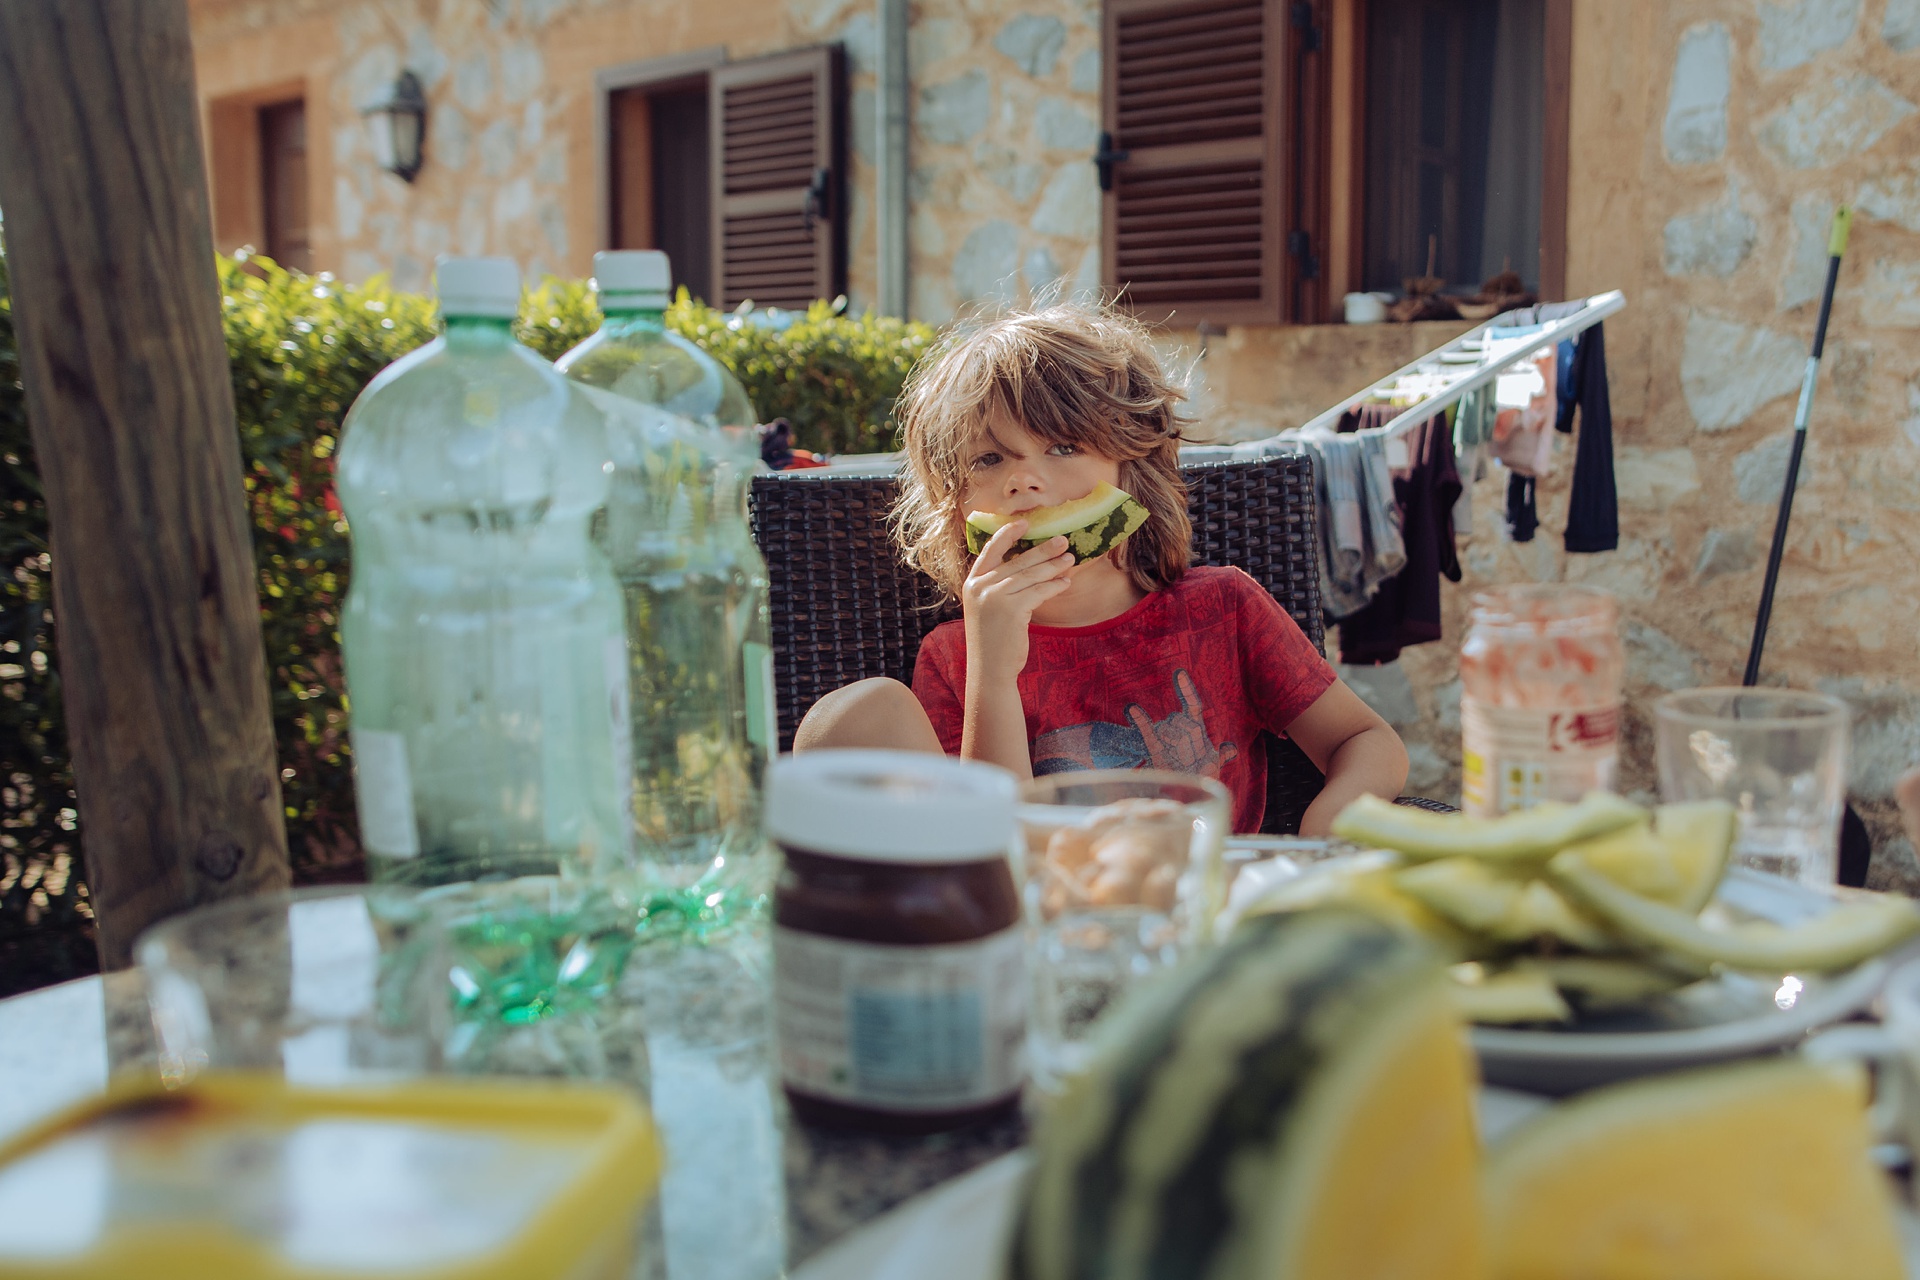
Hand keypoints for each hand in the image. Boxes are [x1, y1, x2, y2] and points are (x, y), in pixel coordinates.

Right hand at [962, 520, 1074, 677]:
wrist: (989, 670)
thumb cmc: (992, 640)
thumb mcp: (988, 608)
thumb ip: (1000, 587)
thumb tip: (1032, 567)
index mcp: (972, 583)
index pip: (990, 550)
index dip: (1007, 534)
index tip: (1025, 523)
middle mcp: (980, 587)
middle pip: (1017, 560)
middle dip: (1043, 550)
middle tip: (1062, 540)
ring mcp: (994, 597)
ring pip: (1031, 575)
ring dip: (1054, 566)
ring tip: (1070, 559)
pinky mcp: (1012, 609)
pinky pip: (1039, 591)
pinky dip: (1055, 585)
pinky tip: (1065, 582)